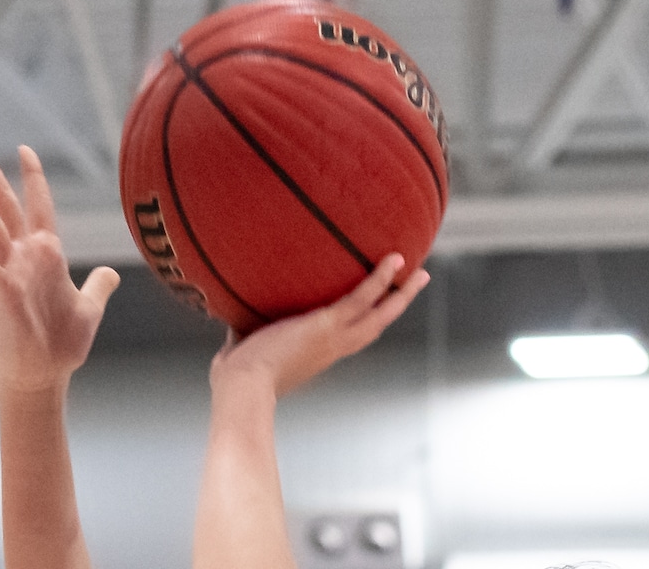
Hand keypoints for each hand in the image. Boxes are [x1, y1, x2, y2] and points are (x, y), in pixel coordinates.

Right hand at [0, 137, 120, 391]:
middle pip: (5, 204)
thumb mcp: (90, 307)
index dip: (34, 178)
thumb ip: (99, 286)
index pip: (39, 206)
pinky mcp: (4, 292)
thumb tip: (109, 273)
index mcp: (48, 253)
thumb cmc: (65, 344)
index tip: (25, 149)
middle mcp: (26, 256)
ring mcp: (12, 270)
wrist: (46, 374)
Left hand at [209, 254, 429, 398]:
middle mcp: (332, 349)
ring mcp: (334, 338)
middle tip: (415, 286)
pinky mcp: (327, 324)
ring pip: (379, 313)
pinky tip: (393, 259)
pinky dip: (379, 278)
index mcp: (316, 356)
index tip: (375, 310)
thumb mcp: (243, 350)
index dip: (364, 322)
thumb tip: (229, 325)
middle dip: (395, 305)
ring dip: (401, 291)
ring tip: (419, 271)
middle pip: (375, 325)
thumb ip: (243, 336)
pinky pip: (362, 297)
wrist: (242, 388)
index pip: (349, 337)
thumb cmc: (235, 378)